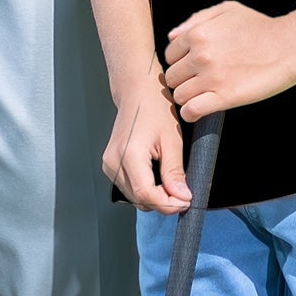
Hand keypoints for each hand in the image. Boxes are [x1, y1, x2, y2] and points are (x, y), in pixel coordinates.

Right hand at [102, 74, 189, 213]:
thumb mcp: (172, 139)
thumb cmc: (154, 106)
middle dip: (164, 202)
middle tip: (183, 193)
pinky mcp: (110, 165)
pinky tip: (158, 179)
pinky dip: (146, 190)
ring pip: (135, 197)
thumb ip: (175, 172)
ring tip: (172, 183)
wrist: (136, 90)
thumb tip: (181, 197)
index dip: (169, 204)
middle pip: (140, 199)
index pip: (147, 195)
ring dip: (155, 198)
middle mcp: (113, 161)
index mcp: (129, 154)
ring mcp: (109, 164)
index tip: (186, 201)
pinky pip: (129, 188)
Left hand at [163, 2, 295, 119]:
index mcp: (197, 33)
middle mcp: (200, 55)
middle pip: (172, 77)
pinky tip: (198, 111)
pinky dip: (191, 113)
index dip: (179, 63)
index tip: (190, 69)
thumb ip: (196, 19)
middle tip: (196, 83)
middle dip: (182, 81)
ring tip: (200, 96)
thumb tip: (172, 36)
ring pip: (179, 95)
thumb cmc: (260, 27)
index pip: (169, 55)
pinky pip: (192, 111)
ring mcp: (211, 77)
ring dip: (187, 98)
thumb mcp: (226, 10)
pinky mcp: (225, 97)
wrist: (290, 45)